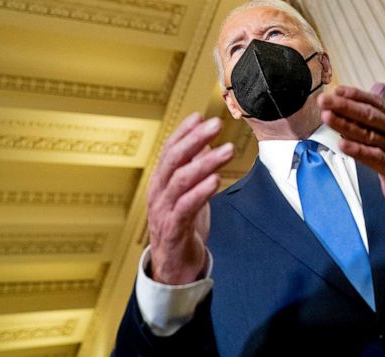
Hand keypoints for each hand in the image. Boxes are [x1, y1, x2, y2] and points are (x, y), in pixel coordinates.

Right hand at [147, 113, 233, 283]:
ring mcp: (163, 212)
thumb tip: (204, 142)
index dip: (184, 132)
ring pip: (180, 181)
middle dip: (194, 139)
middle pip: (173, 160)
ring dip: (204, 162)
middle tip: (216, 124)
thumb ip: (193, 169)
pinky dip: (200, 192)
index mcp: (162, 182)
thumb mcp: (188, 193)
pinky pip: (185, 208)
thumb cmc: (182, 226)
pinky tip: (215, 180)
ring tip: (226, 149)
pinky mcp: (173, 230)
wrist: (174, 268)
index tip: (200, 115)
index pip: (169, 150)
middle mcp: (159, 193)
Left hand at [318, 83, 384, 217]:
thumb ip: (383, 109)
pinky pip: (374, 157)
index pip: (374, 102)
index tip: (335, 90)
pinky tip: (342, 144)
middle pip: (369, 115)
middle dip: (344, 106)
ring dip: (345, 125)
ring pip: (368, 134)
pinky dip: (357, 150)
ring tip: (327, 117)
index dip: (355, 95)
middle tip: (324, 100)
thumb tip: (378, 86)